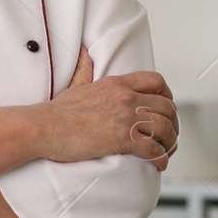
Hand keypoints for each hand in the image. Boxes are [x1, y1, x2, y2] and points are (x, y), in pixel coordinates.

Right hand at [42, 46, 176, 170]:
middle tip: (169, 135)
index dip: (167, 96)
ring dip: (170, 142)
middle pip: (167, 106)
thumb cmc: (57, 112)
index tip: (166, 109)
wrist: (45, 128)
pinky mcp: (123, 139)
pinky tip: (158, 164)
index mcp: (117, 84)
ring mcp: (126, 118)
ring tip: (165, 152)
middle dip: (173, 122)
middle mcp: (126, 98)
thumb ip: (85, 69)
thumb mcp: (76, 83)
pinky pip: (153, 149)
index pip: (157, 82)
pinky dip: (160, 159)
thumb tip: (84, 53)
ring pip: (165, 128)